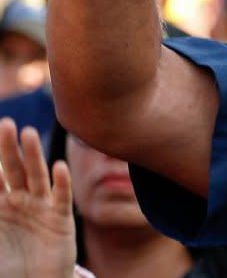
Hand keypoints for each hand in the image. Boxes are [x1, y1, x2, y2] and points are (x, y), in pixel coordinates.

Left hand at [0, 119, 74, 277]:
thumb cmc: (8, 265)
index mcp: (0, 204)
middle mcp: (21, 201)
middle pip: (15, 169)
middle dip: (9, 148)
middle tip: (5, 123)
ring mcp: (42, 207)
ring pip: (36, 176)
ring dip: (33, 155)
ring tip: (28, 133)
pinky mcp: (60, 220)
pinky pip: (61, 198)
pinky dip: (61, 182)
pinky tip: (59, 167)